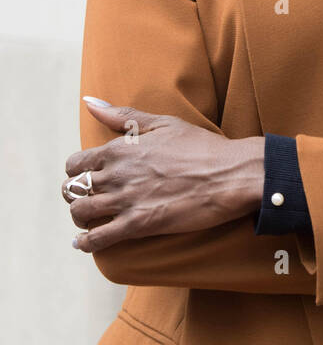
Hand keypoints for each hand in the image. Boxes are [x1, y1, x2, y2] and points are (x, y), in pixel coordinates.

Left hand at [63, 102, 264, 252]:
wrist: (229, 174)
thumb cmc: (201, 146)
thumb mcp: (162, 123)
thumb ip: (122, 115)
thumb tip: (90, 102)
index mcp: (119, 149)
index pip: (76, 163)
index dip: (76, 172)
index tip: (86, 177)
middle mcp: (116, 174)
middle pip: (72, 190)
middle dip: (74, 196)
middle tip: (87, 199)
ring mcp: (126, 200)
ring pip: (79, 213)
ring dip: (80, 218)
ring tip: (88, 221)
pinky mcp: (138, 224)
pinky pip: (98, 238)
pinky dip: (86, 243)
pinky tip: (85, 243)